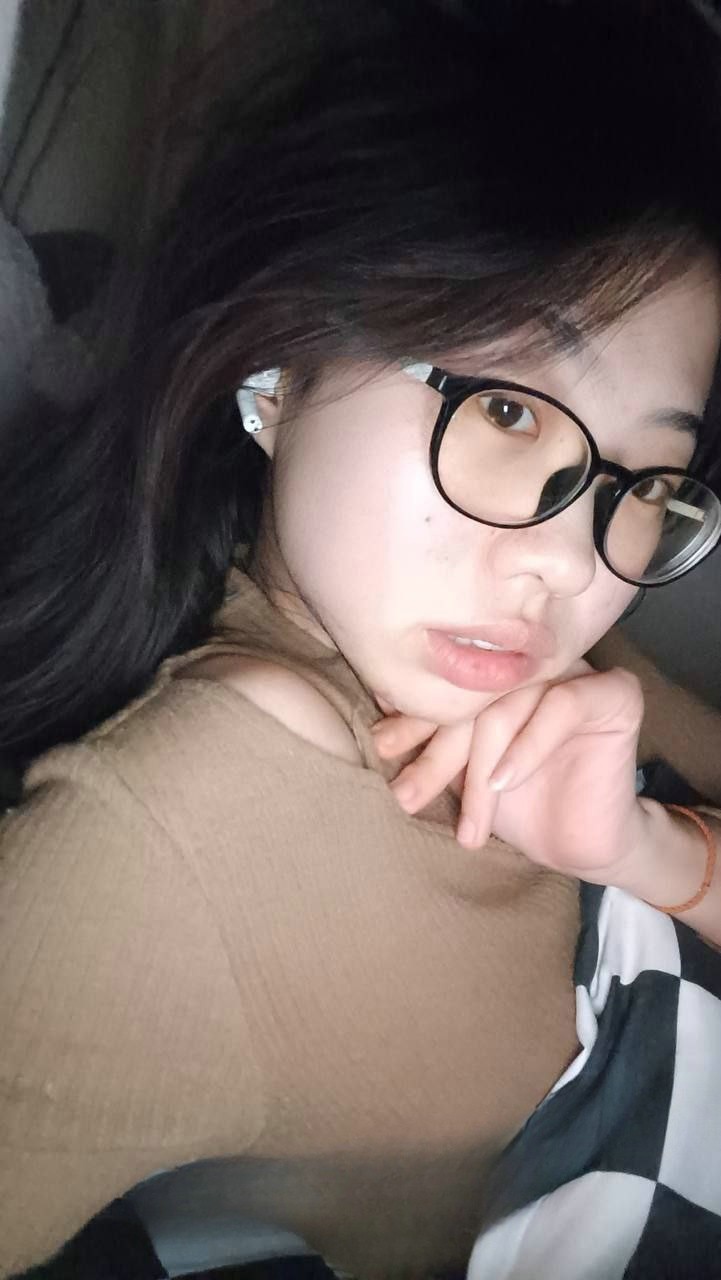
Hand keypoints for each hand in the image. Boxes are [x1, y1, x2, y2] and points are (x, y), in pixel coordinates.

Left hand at [373, 663, 647, 884]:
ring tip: (468, 825)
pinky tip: (505, 783)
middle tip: (407, 796)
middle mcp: (535, 663)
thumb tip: (380, 710)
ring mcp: (576, 673)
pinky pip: (562, 707)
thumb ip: (433, 737)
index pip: (450, 686)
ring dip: (481, 771)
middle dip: (438, 752)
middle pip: (474, 696)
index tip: (382, 748)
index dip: (415, 717)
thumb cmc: (519, 806)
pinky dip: (528, 748)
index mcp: (500, 671)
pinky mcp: (614, 694)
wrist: (580, 846)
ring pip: (509, 707)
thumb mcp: (461, 771)